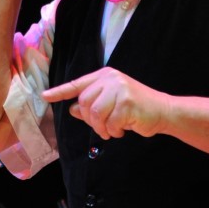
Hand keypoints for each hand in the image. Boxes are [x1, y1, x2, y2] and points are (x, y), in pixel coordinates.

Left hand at [41, 67, 171, 139]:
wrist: (164, 110)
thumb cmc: (136, 109)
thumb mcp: (111, 104)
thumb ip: (92, 105)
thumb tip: (73, 110)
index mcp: (104, 76)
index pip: (77, 84)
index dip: (59, 92)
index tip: (44, 96)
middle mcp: (110, 78)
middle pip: (84, 103)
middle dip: (91, 120)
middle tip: (104, 127)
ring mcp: (119, 89)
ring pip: (95, 114)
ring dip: (102, 128)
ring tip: (113, 130)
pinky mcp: (127, 102)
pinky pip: (109, 123)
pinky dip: (114, 131)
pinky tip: (123, 129)